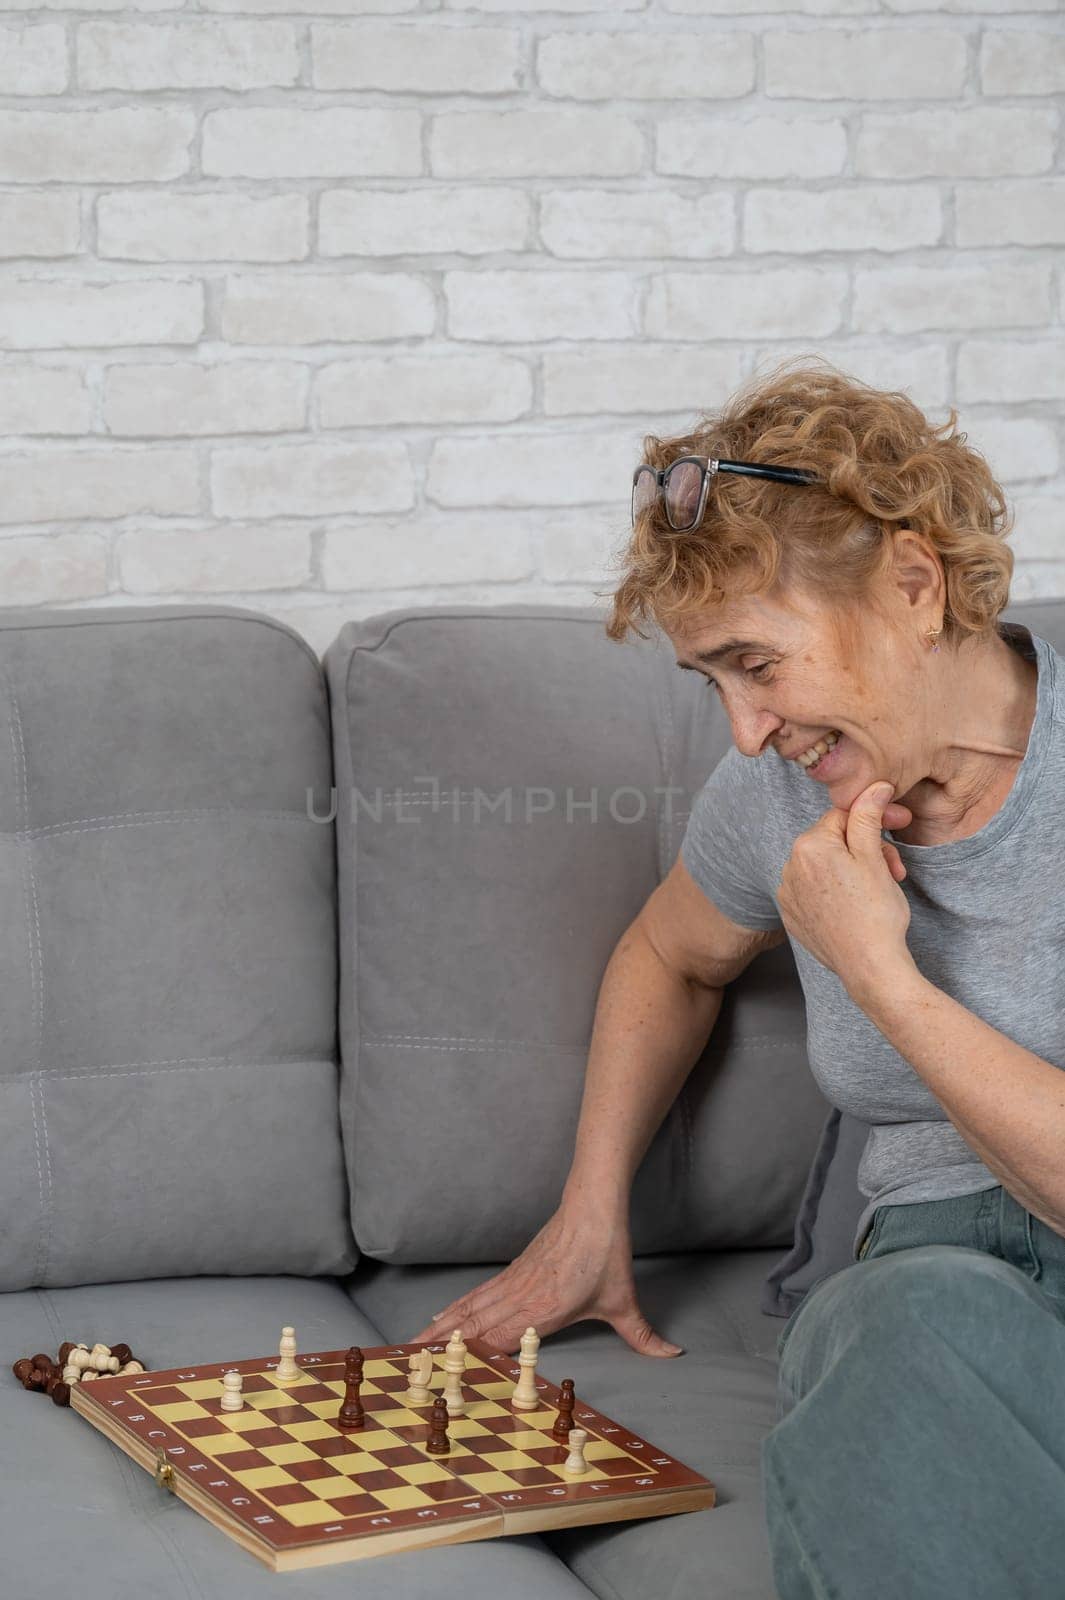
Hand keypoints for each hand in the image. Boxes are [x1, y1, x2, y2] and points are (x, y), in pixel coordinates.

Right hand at [406, 1207, 682, 1358]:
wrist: (592, 1203)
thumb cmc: (607, 1252)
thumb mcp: (625, 1300)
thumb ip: (644, 1335)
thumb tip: (673, 1354)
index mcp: (545, 1309)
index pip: (503, 1340)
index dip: (474, 1359)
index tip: (446, 1377)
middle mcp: (522, 1297)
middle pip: (475, 1326)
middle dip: (442, 1348)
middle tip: (410, 1365)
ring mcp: (514, 1282)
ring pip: (470, 1309)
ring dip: (441, 1328)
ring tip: (413, 1345)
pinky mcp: (513, 1271)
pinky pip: (478, 1294)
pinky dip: (456, 1308)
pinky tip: (441, 1318)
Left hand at [776, 781, 917, 996]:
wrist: (870, 968)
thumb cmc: (876, 914)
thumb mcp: (875, 858)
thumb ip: (868, 817)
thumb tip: (874, 786)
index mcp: (808, 846)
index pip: (843, 817)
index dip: (875, 819)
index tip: (899, 825)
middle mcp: (789, 867)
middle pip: (835, 841)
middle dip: (868, 849)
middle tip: (895, 869)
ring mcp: (788, 894)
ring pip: (826, 866)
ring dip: (854, 870)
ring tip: (879, 889)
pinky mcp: (793, 916)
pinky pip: (815, 890)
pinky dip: (837, 891)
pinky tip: (857, 905)